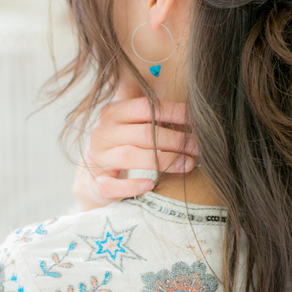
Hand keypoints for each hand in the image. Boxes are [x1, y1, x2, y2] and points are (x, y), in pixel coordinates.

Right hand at [73, 96, 197, 210]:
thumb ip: (153, 116)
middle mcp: (102, 133)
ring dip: (163, 161)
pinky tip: (152, 184)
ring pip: (130, 156)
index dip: (173, 112)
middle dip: (175, 140)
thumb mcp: (131, 126)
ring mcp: (98, 158)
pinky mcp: (98, 183)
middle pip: (143, 133)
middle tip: (198, 147)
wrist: (92, 178)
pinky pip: (115, 185)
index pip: (145, 107)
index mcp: (112, 113)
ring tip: (188, 164)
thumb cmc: (122, 147)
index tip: (196, 119)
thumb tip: (195, 110)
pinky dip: (134, 185)